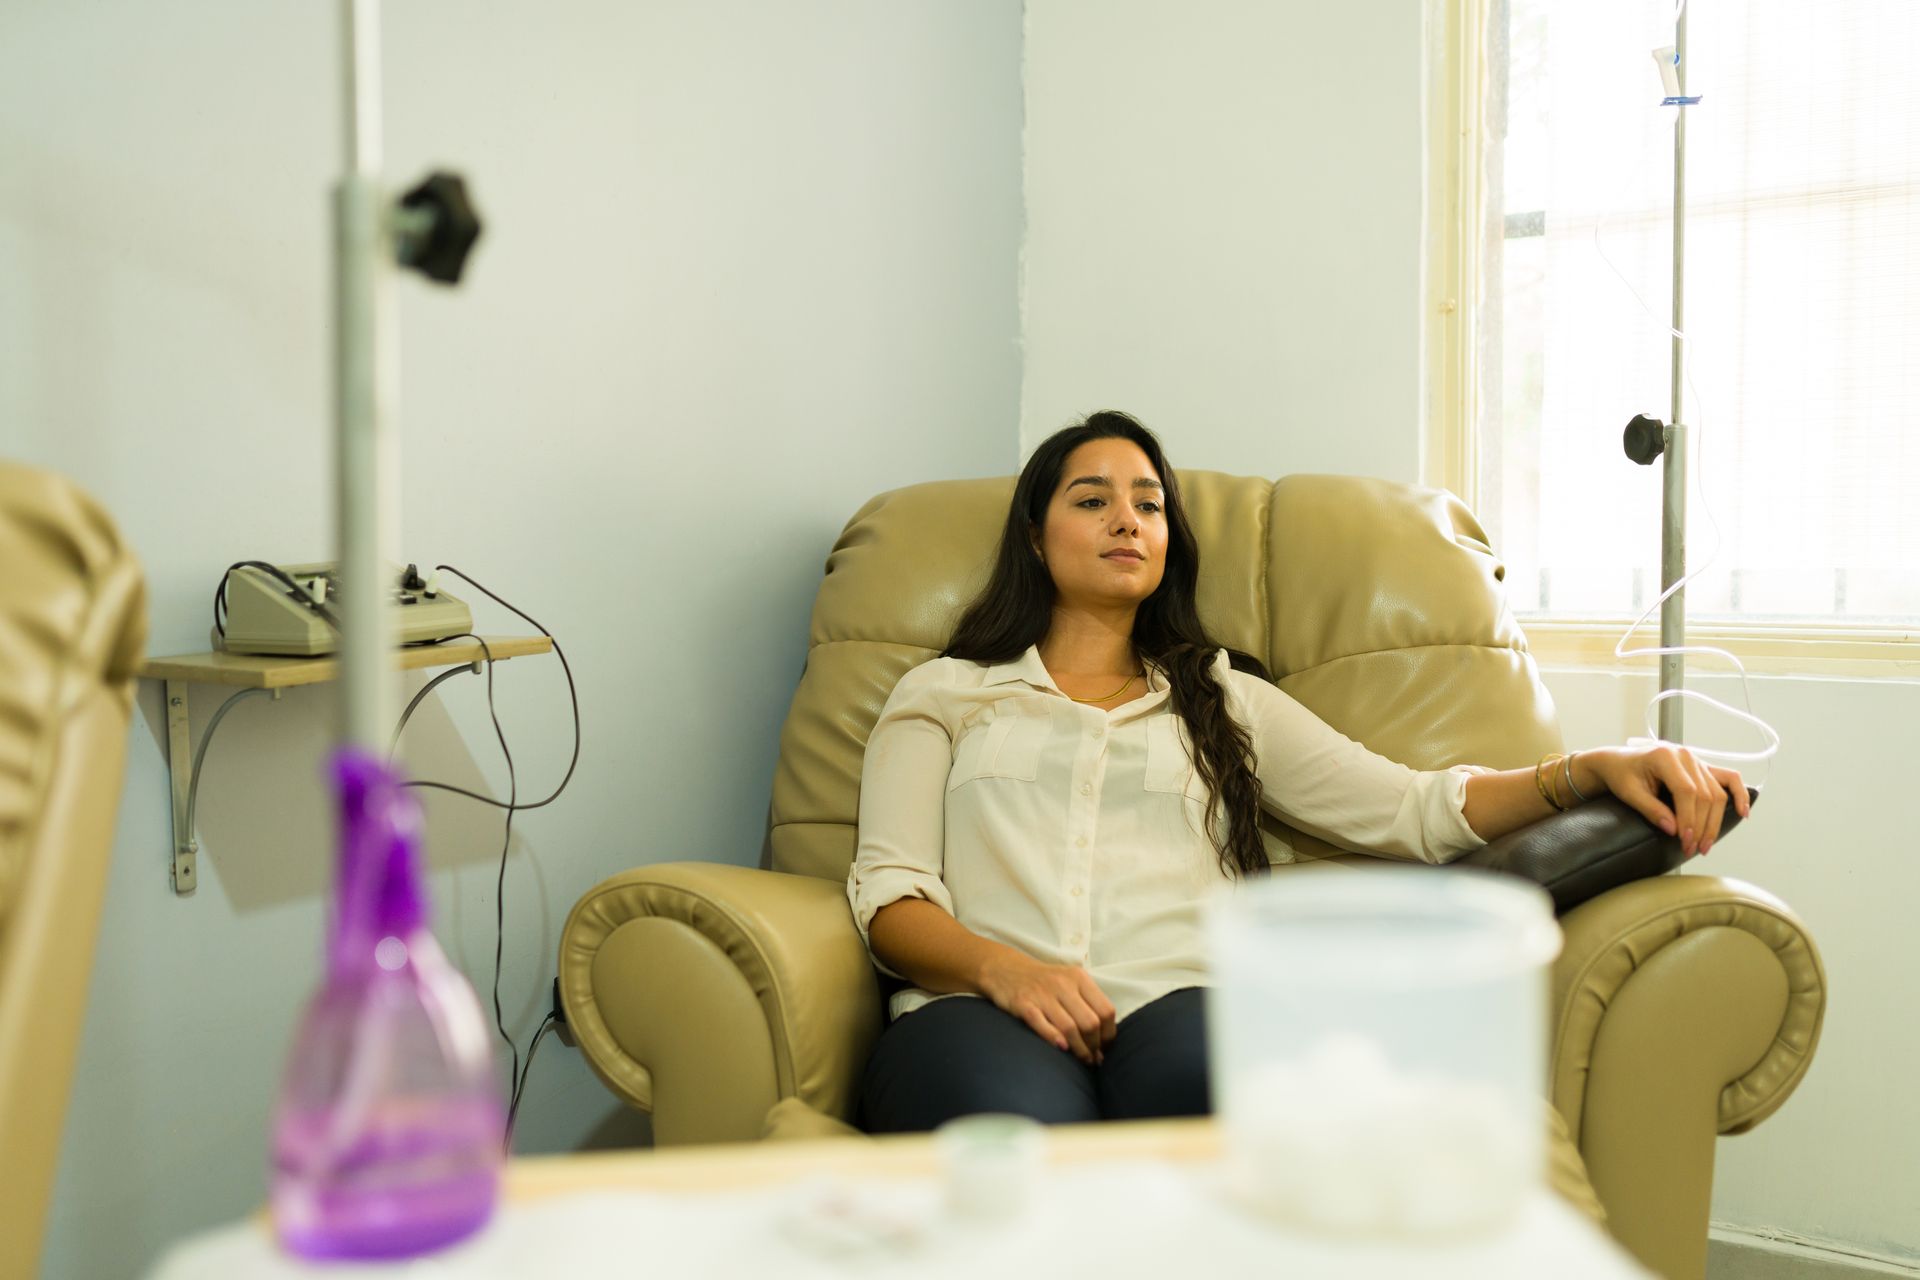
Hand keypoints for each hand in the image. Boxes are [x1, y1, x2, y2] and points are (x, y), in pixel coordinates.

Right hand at [977, 951, 1116, 1064]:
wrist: (1005, 969)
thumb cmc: (1043, 982)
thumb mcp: (1069, 982)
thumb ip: (1087, 1004)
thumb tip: (1104, 1041)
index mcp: (1079, 978)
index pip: (1106, 1010)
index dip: (1109, 1034)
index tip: (1105, 1048)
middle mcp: (1063, 984)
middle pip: (1090, 1023)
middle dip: (1095, 1046)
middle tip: (1093, 1058)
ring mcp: (1042, 994)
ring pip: (1069, 1028)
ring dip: (1079, 1050)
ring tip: (1082, 1061)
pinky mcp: (1023, 1004)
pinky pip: (1042, 1025)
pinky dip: (1054, 1039)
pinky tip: (1062, 1049)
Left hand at [1582, 743, 1749, 856]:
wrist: (1618, 762)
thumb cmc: (1621, 775)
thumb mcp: (1629, 793)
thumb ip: (1651, 810)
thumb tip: (1673, 830)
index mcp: (1665, 756)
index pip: (1686, 791)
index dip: (1689, 818)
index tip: (1684, 841)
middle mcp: (1685, 755)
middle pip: (1705, 795)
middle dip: (1701, 826)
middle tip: (1692, 849)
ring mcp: (1697, 760)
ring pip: (1717, 793)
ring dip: (1715, 822)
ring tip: (1705, 844)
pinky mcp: (1703, 767)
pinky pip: (1729, 778)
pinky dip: (1739, 794)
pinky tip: (1743, 813)